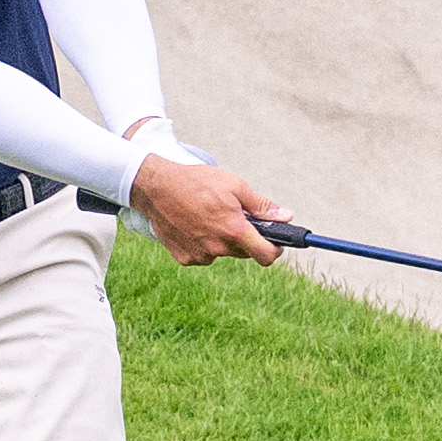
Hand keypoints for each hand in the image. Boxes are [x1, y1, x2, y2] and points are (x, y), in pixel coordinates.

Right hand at [126, 147, 299, 265]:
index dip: (274, 250)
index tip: (275, 242)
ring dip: (221, 240)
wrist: (156, 188)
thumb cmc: (196, 182)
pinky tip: (193, 225)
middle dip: (244, 237)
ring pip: (222, 253)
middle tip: (233, 216)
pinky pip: (202, 254)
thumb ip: (261, 205)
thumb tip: (285, 216)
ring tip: (208, 216)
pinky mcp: (184, 258)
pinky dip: (202, 243)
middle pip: (243, 252)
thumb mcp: (235, 186)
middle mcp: (218, 248)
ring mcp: (200, 255)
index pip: (266, 256)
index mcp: (234, 231)